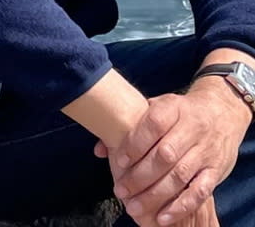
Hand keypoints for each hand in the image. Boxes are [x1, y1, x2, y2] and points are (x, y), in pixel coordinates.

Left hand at [95, 79, 249, 224]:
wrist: (222, 112)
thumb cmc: (179, 113)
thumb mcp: (157, 107)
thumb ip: (130, 126)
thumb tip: (100, 148)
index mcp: (174, 107)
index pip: (154, 123)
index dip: (135, 142)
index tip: (118, 160)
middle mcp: (192, 127)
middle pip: (165, 154)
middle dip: (140, 176)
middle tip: (121, 191)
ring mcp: (205, 150)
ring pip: (180, 175)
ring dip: (155, 195)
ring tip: (134, 208)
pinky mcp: (216, 170)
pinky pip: (200, 191)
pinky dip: (180, 206)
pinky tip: (162, 217)